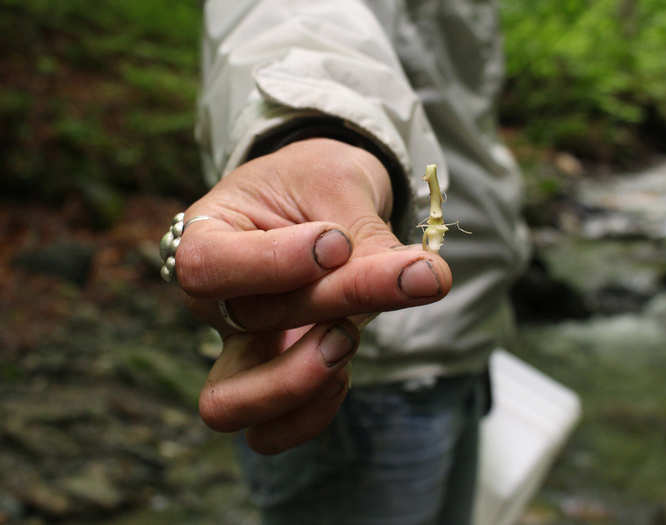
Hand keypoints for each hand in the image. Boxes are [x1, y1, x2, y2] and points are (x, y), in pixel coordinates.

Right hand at [177, 138, 451, 453]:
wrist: (319, 199)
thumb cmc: (316, 183)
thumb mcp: (338, 188)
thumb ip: (367, 240)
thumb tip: (427, 280)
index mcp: (206, 234)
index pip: (206, 265)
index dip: (273, 263)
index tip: (335, 241)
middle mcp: (214, 300)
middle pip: (245, 323)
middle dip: (329, 302)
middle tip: (397, 276)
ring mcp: (240, 345)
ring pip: (230, 402)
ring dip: (301, 377)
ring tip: (351, 334)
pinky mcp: (276, 374)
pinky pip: (270, 429)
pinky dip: (312, 411)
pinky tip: (347, 366)